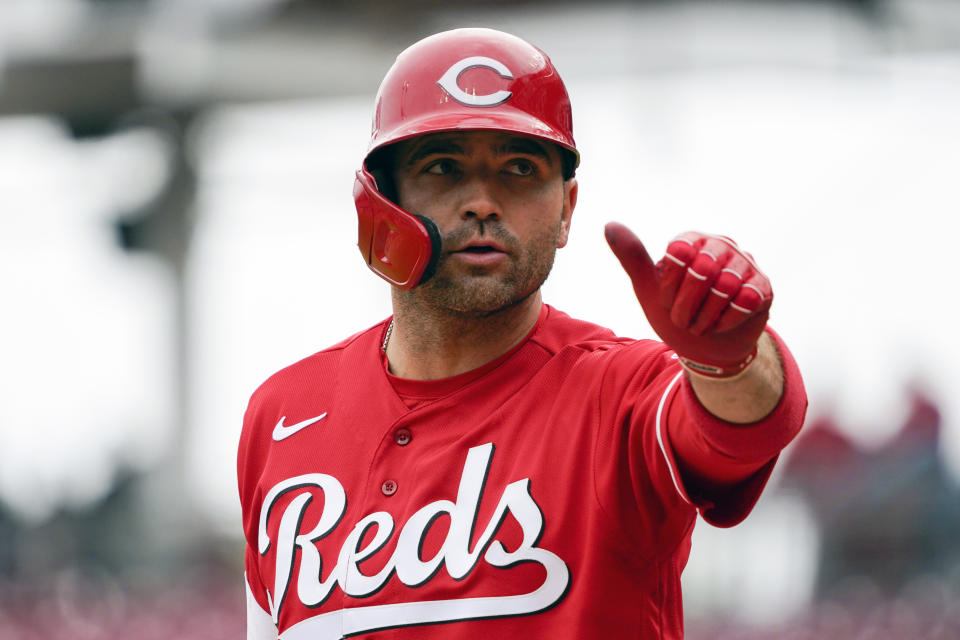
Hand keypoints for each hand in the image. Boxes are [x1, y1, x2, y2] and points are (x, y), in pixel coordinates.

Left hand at [604, 223, 771, 376]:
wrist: (704, 349)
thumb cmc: (675, 313)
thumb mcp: (649, 289)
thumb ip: (632, 257)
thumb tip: (610, 225)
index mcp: (691, 240)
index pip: (678, 255)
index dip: (669, 287)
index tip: (666, 301)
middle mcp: (720, 245)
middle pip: (703, 271)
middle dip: (686, 306)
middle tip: (683, 320)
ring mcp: (745, 264)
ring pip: (725, 287)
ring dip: (705, 317)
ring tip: (700, 324)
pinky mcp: (764, 287)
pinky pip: (746, 301)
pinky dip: (726, 321)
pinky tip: (720, 325)